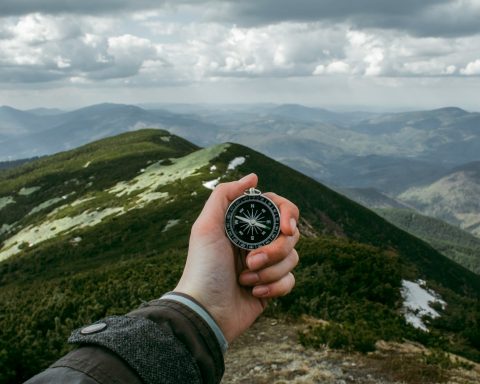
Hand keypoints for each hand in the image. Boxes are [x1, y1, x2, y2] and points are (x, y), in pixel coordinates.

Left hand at [174, 173, 299, 341]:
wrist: (205, 310)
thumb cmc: (203, 267)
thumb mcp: (206, 226)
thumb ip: (225, 195)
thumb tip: (254, 176)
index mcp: (245, 225)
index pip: (279, 209)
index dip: (288, 215)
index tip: (286, 228)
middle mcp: (257, 242)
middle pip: (291, 234)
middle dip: (274, 250)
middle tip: (251, 260)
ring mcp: (266, 264)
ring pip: (293, 258)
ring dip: (269, 271)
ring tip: (245, 279)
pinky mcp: (272, 286)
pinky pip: (291, 281)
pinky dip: (274, 287)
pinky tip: (254, 293)